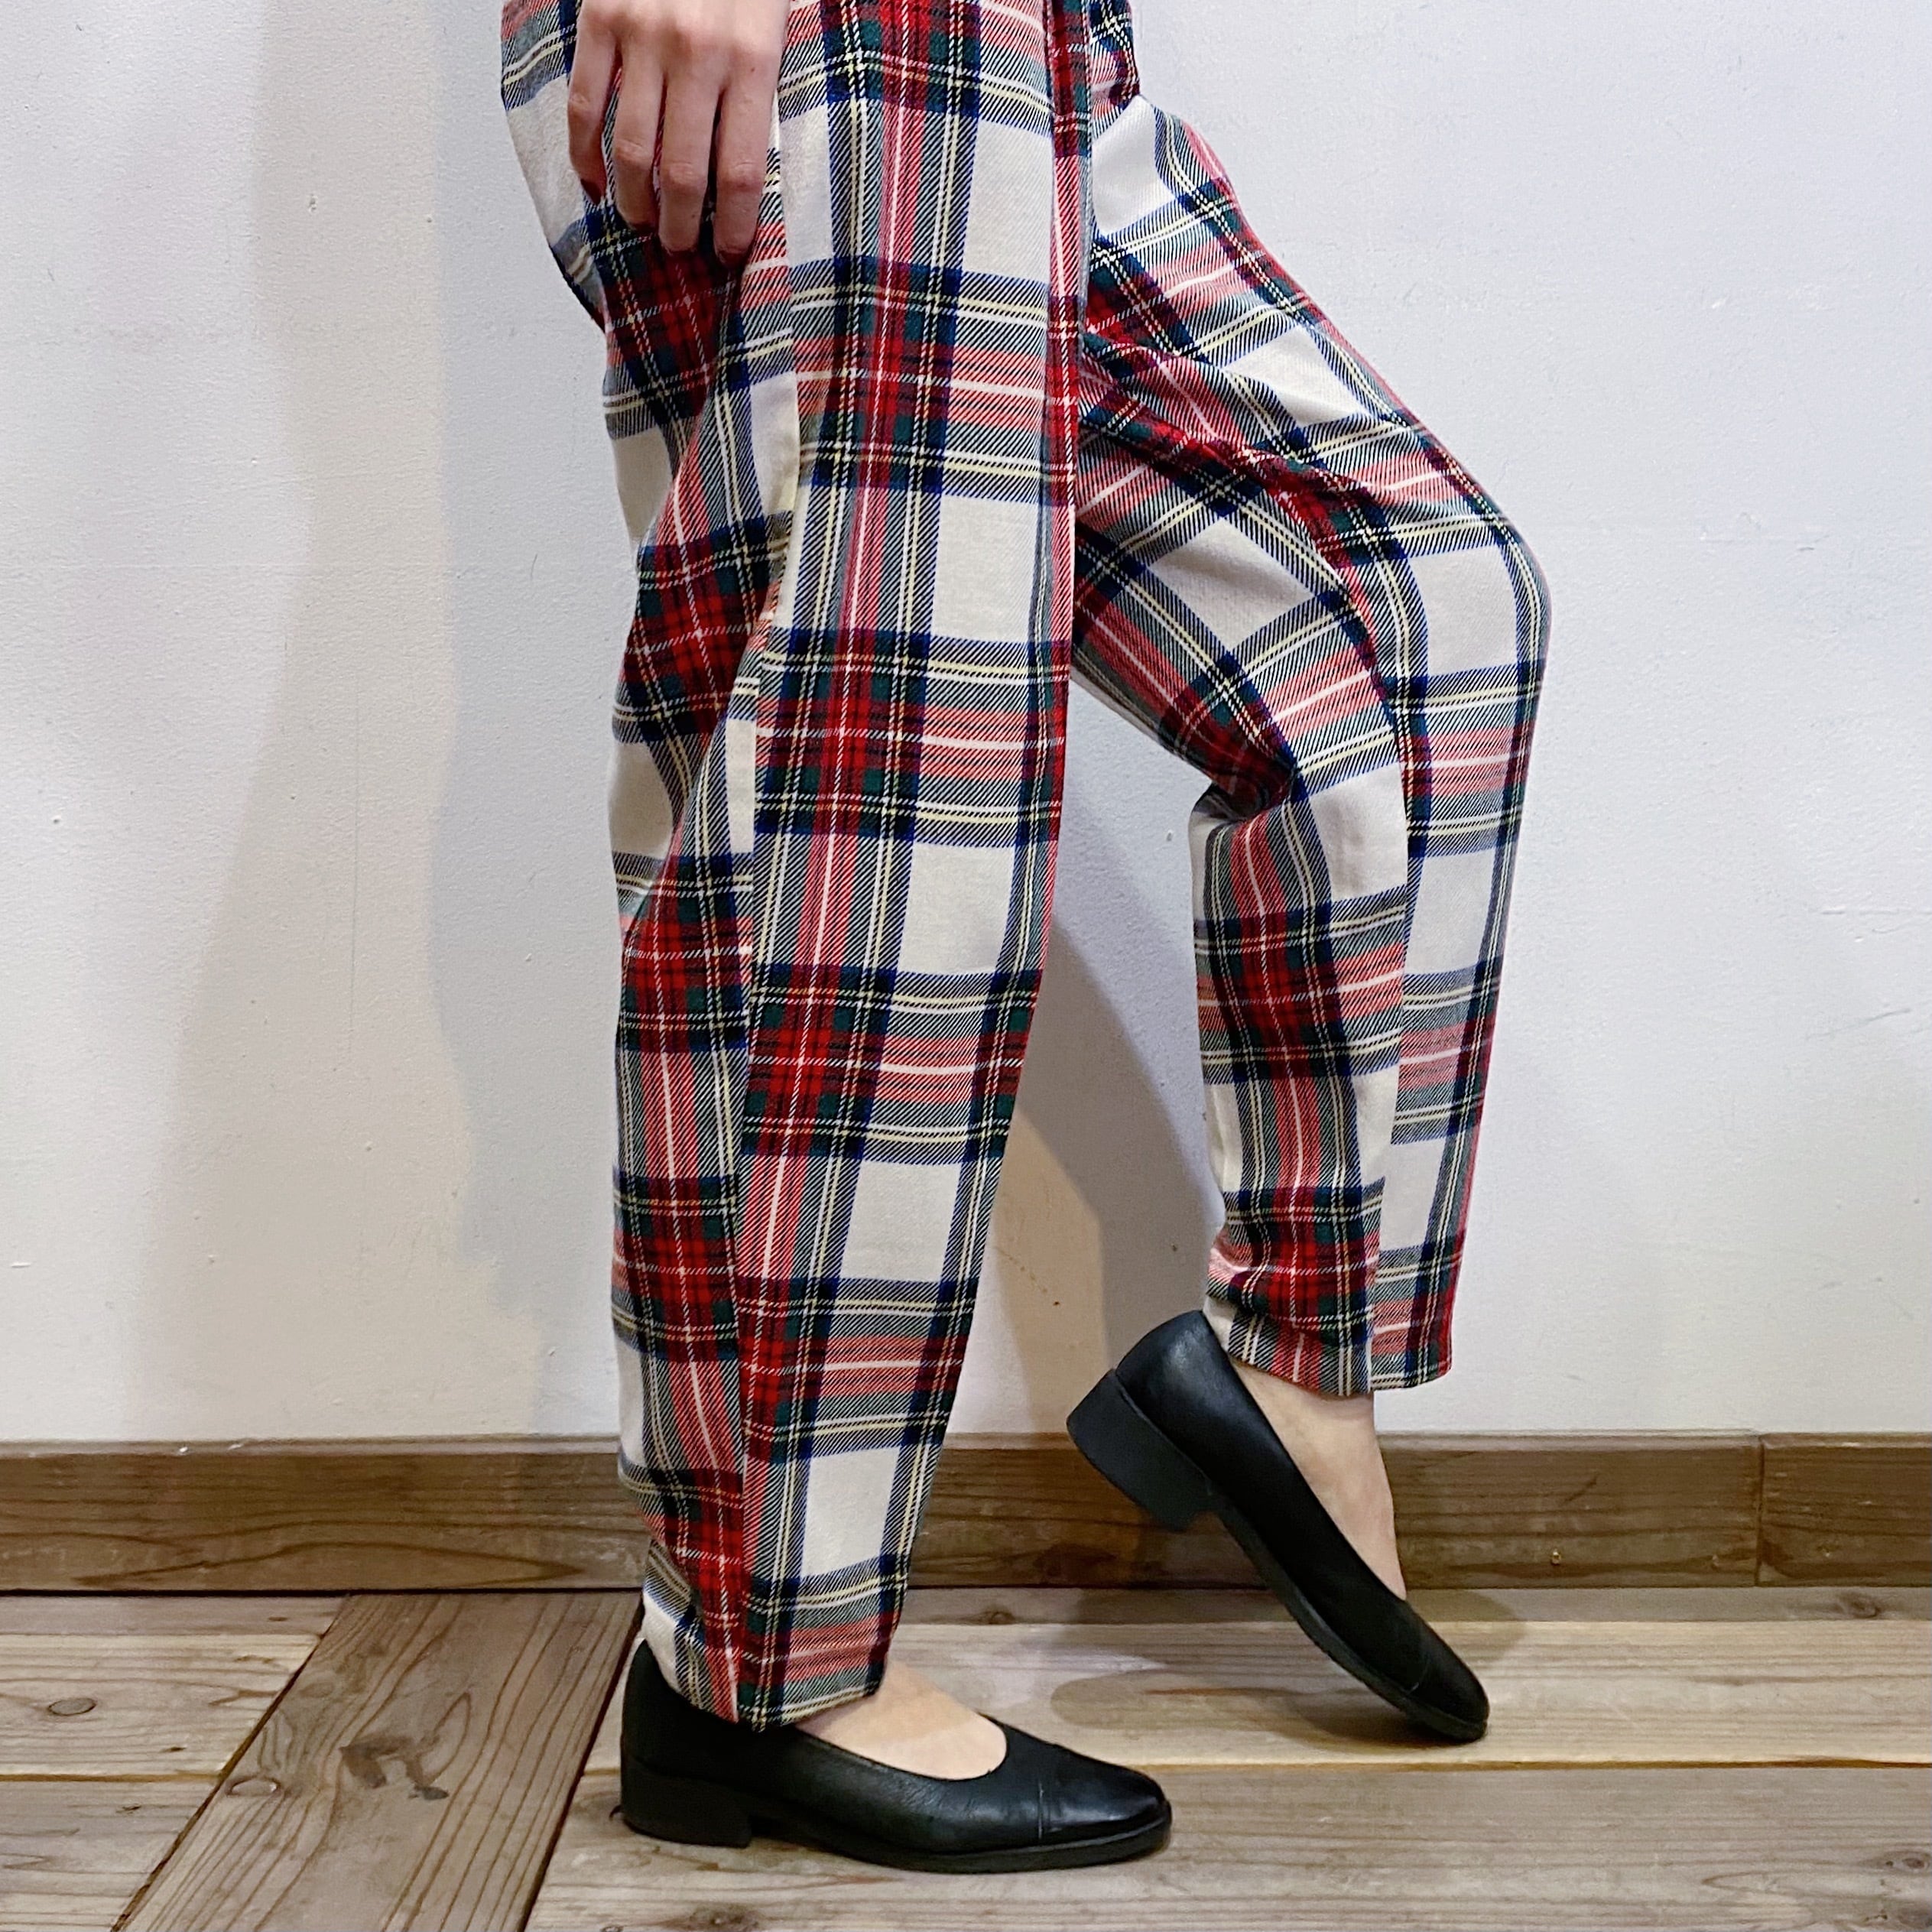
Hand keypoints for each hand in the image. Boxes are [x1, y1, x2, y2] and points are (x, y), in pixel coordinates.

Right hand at [567, 0, 785, 262]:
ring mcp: (643, 36)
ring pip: (630, 150)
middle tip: (680, 245)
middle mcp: (697, 52)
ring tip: (641, 221)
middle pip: (684, 174)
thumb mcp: (779, 19)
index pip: (742, 172)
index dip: (733, 226)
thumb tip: (751, 172)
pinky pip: (583, 104)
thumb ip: (765, 86)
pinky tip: (596, 180)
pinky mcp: (600, 19)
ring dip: (633, 200)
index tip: (728, 250)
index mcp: (753, 57)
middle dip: (680, 226)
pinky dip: (584, 153)